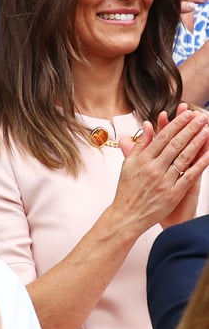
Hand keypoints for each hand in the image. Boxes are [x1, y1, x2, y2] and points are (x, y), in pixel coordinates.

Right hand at [113, 109, 208, 234]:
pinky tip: (208, 154)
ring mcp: (164, 180)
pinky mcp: (173, 193)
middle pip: (175, 144)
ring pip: (183, 157)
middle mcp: (153, 168)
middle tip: (200, 117)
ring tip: (206, 130)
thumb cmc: (127, 189)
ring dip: (196, 142)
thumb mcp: (128, 163)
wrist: (128, 214)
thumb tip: (147, 125)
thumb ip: (139, 144)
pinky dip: (199, 164)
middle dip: (189, 129)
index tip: (186, 115)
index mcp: (142, 159)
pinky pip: (189, 176)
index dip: (176, 124)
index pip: (162, 137)